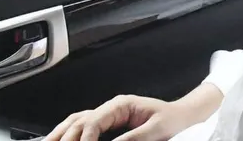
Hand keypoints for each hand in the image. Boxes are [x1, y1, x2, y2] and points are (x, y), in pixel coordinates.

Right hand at [45, 94, 196, 140]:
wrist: (183, 115)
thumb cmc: (173, 120)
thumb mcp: (157, 129)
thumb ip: (134, 138)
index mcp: (122, 105)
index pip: (93, 120)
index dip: (83, 137)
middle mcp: (111, 108)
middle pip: (79, 120)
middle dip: (65, 136)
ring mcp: (108, 114)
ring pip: (76, 121)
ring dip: (61, 133)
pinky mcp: (108, 123)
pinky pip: (84, 126)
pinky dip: (70, 133)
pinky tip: (59, 139)